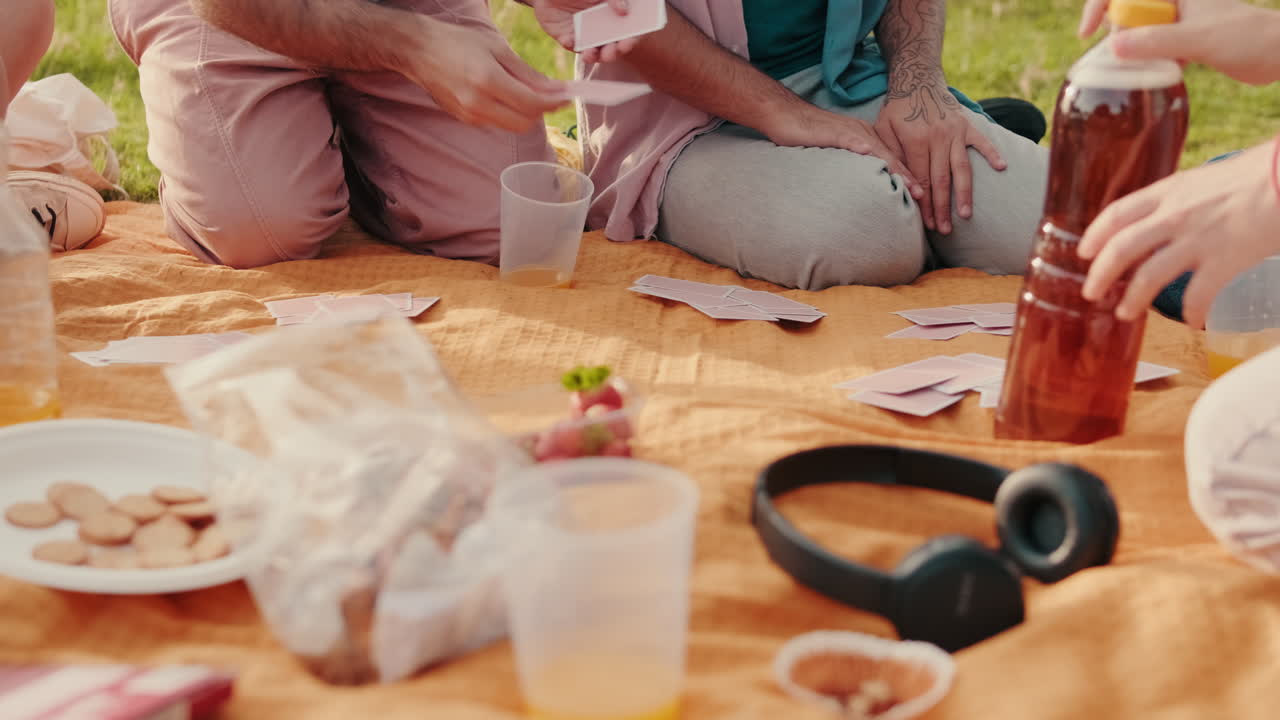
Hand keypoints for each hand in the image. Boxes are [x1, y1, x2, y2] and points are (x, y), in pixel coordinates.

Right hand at [402, 17, 568, 132]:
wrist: (419, 51)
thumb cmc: (458, 42)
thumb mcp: (497, 48)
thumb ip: (527, 73)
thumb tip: (554, 89)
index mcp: (487, 80)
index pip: (532, 104)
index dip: (553, 103)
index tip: (567, 96)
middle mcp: (478, 103)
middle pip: (525, 122)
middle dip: (541, 111)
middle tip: (549, 95)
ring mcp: (470, 115)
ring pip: (512, 126)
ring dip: (525, 114)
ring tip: (527, 93)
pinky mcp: (465, 120)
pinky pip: (497, 123)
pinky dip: (508, 114)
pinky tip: (505, 96)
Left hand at [532, 0, 639, 63]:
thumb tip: (624, 11)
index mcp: (614, 20)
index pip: (626, 35)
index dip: (629, 41)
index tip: (628, 42)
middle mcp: (602, 31)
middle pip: (611, 48)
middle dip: (612, 52)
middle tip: (612, 52)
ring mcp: (585, 36)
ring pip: (592, 52)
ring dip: (593, 55)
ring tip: (590, 53)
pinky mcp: (569, 38)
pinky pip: (571, 45)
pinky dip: (570, 44)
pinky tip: (569, 39)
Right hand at [765, 105, 922, 196]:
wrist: (786, 116)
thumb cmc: (808, 138)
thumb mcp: (835, 155)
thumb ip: (851, 165)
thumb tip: (862, 186)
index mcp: (865, 139)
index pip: (890, 160)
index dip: (907, 176)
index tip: (922, 195)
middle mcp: (862, 133)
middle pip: (890, 157)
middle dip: (909, 176)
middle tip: (925, 196)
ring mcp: (849, 131)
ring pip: (877, 151)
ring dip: (894, 167)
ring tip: (909, 184)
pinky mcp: (834, 131)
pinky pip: (850, 139)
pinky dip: (861, 147)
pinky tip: (869, 154)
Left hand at [874, 83, 1004, 233]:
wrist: (916, 80)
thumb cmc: (896, 110)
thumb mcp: (884, 130)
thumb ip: (892, 155)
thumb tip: (901, 184)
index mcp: (916, 141)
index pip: (922, 179)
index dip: (925, 203)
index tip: (927, 224)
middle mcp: (938, 138)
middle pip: (941, 180)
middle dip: (943, 207)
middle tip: (945, 229)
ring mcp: (955, 132)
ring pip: (961, 168)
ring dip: (964, 193)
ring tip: (966, 214)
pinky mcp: (967, 125)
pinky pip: (982, 141)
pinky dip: (992, 153)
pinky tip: (1001, 168)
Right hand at [1078, 0, 1279, 85]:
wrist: (1274, 53)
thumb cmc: (1245, 37)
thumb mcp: (1198, 39)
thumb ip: (1157, 41)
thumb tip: (1115, 47)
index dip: (1098, 6)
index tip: (1088, 33)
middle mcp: (1171, 0)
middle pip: (1123, 9)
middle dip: (1114, 31)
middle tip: (1121, 53)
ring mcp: (1175, 18)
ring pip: (1134, 29)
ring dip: (1129, 49)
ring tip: (1139, 66)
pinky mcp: (1179, 37)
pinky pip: (1148, 45)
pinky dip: (1144, 60)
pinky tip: (1158, 71)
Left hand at [1078, 142, 1279, 328]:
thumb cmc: (1260, 172)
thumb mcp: (1208, 178)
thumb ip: (1183, 198)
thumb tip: (1168, 216)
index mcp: (1169, 190)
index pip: (1117, 213)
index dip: (1094, 236)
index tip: (1083, 253)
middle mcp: (1175, 215)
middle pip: (1121, 248)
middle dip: (1100, 274)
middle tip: (1091, 292)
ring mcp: (1198, 239)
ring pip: (1147, 276)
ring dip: (1132, 299)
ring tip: (1124, 314)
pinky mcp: (1225, 260)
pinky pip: (1198, 296)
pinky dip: (1192, 313)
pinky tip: (1193, 322)